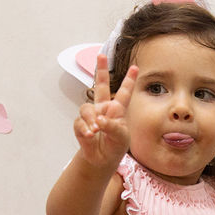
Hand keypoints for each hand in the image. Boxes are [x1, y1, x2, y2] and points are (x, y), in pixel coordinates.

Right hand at [75, 54, 137, 169]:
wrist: (102, 160)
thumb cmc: (115, 146)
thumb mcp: (121, 137)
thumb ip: (112, 126)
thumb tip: (99, 119)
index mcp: (118, 110)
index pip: (124, 92)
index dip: (129, 80)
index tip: (135, 67)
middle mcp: (104, 108)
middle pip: (101, 85)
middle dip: (101, 69)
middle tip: (100, 55)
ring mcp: (92, 115)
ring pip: (86, 108)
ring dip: (91, 119)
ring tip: (96, 130)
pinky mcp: (81, 125)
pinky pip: (80, 122)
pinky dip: (85, 129)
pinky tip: (90, 135)